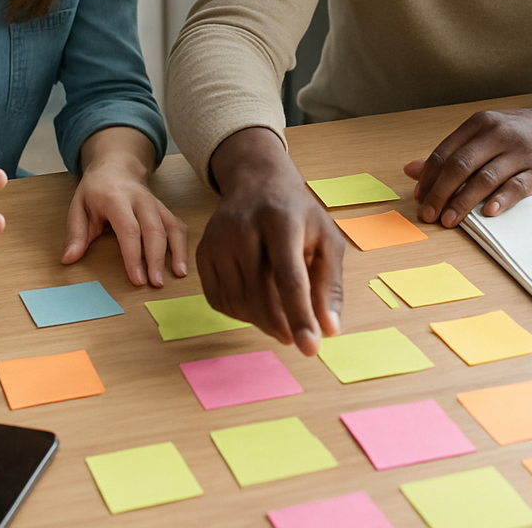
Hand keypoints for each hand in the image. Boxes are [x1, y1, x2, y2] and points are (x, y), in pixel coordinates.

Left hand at [61, 127, 187, 286]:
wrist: (116, 167)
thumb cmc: (96, 190)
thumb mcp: (78, 207)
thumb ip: (76, 234)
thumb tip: (69, 259)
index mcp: (116, 199)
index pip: (129, 229)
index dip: (134, 256)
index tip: (137, 278)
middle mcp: (140, 200)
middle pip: (154, 230)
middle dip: (157, 258)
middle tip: (156, 283)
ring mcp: (156, 204)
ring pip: (171, 227)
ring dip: (177, 251)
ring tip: (179, 274)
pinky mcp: (164, 209)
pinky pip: (177, 226)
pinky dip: (182, 244)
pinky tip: (182, 262)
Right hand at [197, 127, 344, 355]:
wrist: (257, 183)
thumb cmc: (298, 214)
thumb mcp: (326, 238)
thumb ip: (329, 284)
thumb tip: (328, 329)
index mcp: (281, 220)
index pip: (289, 277)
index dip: (300, 316)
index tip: (310, 348)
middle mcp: (243, 227)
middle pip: (260, 294)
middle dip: (281, 325)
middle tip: (297, 337)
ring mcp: (217, 239)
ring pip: (237, 301)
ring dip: (262, 322)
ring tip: (281, 319)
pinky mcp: (202, 251)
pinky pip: (218, 299)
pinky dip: (240, 313)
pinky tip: (258, 306)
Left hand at [405, 101, 531, 226]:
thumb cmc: (520, 132)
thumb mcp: (485, 133)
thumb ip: (450, 151)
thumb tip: (410, 170)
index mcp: (480, 124)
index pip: (445, 153)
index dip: (428, 179)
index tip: (419, 199)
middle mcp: (498, 135)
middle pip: (460, 166)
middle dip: (440, 193)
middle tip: (429, 215)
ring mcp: (520, 152)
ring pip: (485, 178)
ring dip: (463, 202)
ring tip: (449, 220)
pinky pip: (517, 186)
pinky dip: (501, 200)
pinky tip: (488, 213)